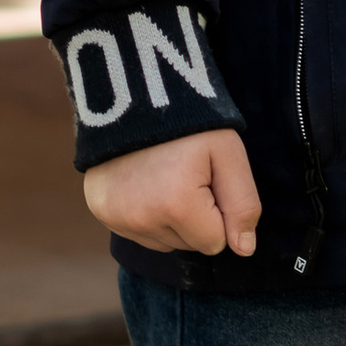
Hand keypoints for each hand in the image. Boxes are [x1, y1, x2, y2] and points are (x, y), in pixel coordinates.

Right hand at [84, 128, 262, 258]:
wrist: (138, 95)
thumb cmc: (192, 125)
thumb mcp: (229, 155)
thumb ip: (243, 204)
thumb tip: (245, 250)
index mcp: (177, 205)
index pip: (215, 242)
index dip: (219, 212)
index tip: (208, 179)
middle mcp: (141, 218)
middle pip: (188, 245)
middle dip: (195, 217)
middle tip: (186, 174)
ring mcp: (116, 217)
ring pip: (164, 243)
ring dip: (171, 219)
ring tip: (166, 177)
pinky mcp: (101, 211)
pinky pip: (138, 233)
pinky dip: (148, 215)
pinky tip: (147, 183)